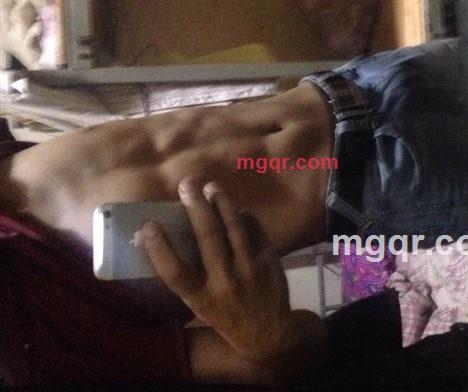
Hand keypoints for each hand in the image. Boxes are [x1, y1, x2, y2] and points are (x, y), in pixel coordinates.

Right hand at [141, 177, 294, 364]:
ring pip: (235, 228)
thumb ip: (189, 275)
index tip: (148, 226)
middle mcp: (225, 284)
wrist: (269, 332)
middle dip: (196, 207)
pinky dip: (243, 215)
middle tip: (186, 184)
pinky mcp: (269, 260)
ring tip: (211, 187)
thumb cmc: (224, 314)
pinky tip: (233, 206)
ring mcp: (250, 270)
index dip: (160, 250)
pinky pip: (254, 229)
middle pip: (208, 238)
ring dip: (222, 203)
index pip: (175, 273)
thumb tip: (170, 235)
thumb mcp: (200, 305)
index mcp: (201, 299)